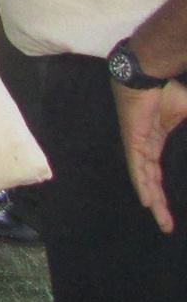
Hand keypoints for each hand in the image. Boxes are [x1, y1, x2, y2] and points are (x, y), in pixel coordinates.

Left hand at [115, 79, 186, 232]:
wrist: (148, 75)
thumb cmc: (167, 92)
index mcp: (154, 141)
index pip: (156, 173)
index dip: (161, 192)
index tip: (168, 210)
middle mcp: (143, 147)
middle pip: (150, 182)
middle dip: (159, 205)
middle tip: (166, 226)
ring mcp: (136, 145)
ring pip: (143, 179)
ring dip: (153, 200)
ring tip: (161, 220)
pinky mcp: (132, 140)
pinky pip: (136, 166)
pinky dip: (141, 183)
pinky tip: (146, 200)